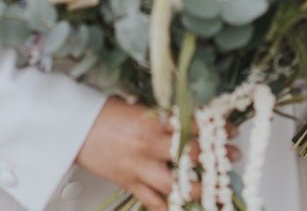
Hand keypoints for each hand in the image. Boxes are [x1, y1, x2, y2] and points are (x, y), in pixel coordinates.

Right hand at [76, 98, 238, 210]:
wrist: (73, 129)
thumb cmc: (102, 112)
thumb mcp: (135, 106)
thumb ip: (161, 114)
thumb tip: (188, 115)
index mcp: (150, 120)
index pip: (190, 124)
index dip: (214, 128)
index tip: (230, 129)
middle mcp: (147, 145)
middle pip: (189, 155)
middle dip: (215, 157)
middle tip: (232, 156)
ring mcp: (139, 167)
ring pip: (176, 184)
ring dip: (200, 187)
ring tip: (217, 188)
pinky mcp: (129, 183)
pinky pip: (153, 202)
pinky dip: (169, 207)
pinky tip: (183, 208)